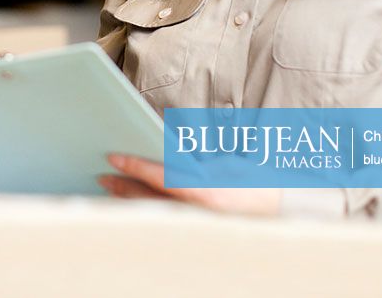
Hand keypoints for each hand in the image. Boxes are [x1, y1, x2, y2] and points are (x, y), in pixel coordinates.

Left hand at [99, 153, 282, 216]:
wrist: (280, 213)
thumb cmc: (251, 183)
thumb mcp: (222, 165)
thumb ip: (188, 160)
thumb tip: (157, 148)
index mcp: (205, 193)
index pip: (160, 177)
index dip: (134, 166)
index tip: (112, 156)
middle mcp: (197, 214)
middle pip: (148, 200)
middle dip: (122, 187)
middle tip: (102, 175)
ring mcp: (195, 226)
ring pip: (152, 213)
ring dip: (128, 201)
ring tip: (111, 188)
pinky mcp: (196, 233)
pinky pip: (163, 221)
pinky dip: (145, 211)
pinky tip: (131, 204)